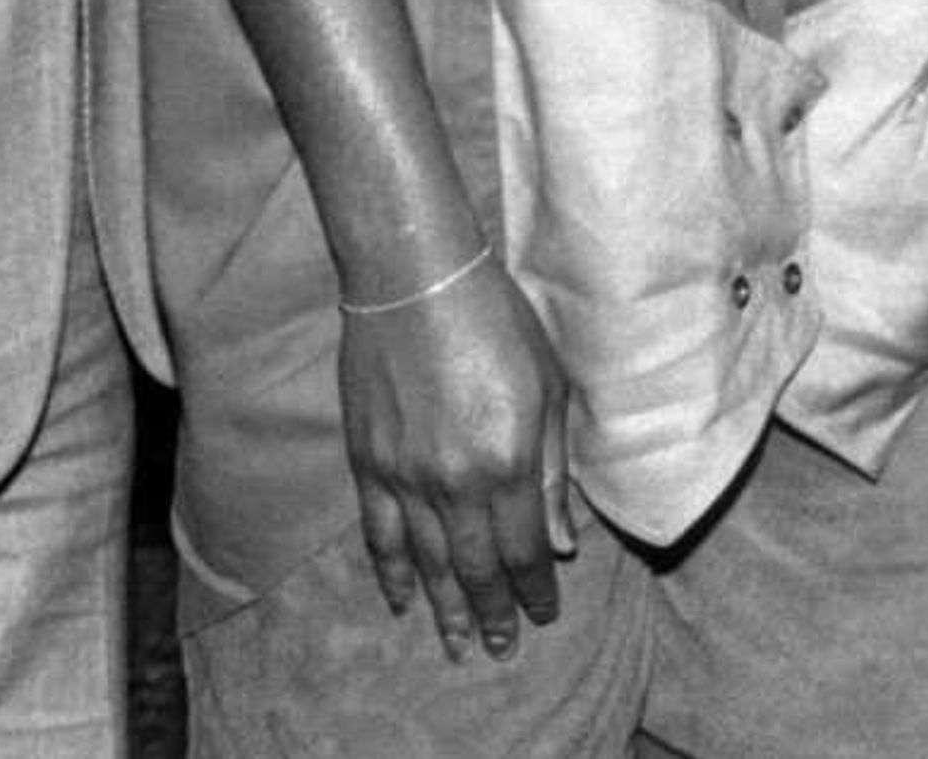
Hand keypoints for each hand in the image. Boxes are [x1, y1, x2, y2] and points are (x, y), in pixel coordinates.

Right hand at [335, 253, 578, 659]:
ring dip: (446, 608)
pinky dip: (392, 573)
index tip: (544, 612)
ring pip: (428, 562)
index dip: (535, 588)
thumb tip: (560, 542)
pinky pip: (379, 535)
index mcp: (509, 460)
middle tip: (502, 647)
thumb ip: (553, 469)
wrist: (414, 280)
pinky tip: (402, 601)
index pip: (525, 549)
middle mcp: (456, 480)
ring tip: (457, 644)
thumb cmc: (497, 321)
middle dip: (493, 612)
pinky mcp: (367, 463)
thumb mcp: (549, 387)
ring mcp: (405, 476)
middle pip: (477, 567)